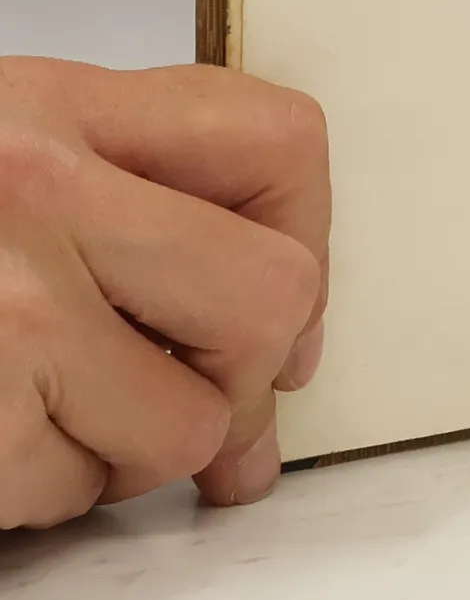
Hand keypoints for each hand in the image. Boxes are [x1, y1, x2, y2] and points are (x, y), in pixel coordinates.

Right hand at [0, 58, 327, 527]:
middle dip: (244, 372)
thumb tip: (288, 342)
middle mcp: (37, 190)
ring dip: (132, 448)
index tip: (292, 302)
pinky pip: (72, 492)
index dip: (310, 235)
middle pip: (272, 297)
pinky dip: (41, 494)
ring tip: (48, 410)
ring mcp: (2, 309)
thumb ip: (132, 202)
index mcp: (52, 105)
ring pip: (184, 424)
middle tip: (191, 387)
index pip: (279, 144)